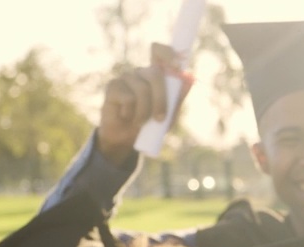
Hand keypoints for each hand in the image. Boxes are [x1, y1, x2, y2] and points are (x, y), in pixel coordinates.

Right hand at [97, 43, 177, 164]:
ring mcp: (126, 77)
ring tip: (140, 122)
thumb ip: (178, 96)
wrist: (126, 139)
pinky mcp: (113, 86)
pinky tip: (127, 117)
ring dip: (145, 112)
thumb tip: (190, 78)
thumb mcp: (169, 114)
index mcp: (156, 75)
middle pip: (155, 74)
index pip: (159, 51)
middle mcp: (140, 72)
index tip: (177, 66)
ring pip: (142, 89)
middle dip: (161, 100)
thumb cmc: (150, 124)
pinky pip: (128, 98)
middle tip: (160, 119)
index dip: (168, 53)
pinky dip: (131, 113)